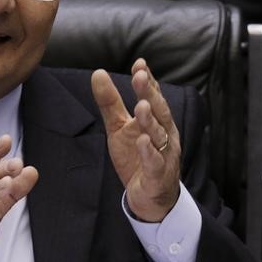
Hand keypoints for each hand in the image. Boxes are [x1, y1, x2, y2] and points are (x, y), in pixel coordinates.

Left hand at [91, 58, 180, 221]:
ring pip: (158, 135)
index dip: (147, 81)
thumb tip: (98, 72)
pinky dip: (149, 152)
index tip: (139, 64)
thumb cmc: (137, 157)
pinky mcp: (157, 175)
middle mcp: (164, 135)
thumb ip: (110, 102)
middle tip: (140, 77)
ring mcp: (163, 155)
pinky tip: (143, 141)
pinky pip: (154, 162)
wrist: (149, 198)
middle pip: (158, 112)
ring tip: (142, 105)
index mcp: (156, 122)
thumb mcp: (118, 127)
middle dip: (150, 93)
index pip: (153, 97)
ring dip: (150, 120)